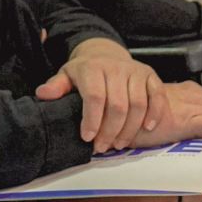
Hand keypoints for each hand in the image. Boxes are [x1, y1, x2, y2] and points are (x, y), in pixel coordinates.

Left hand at [35, 39, 167, 152]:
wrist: (106, 54)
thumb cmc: (85, 71)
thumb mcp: (67, 75)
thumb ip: (57, 86)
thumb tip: (43, 94)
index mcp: (93, 68)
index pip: (94, 96)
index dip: (92, 120)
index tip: (87, 138)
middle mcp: (117, 68)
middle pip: (118, 105)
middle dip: (110, 131)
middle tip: (102, 147)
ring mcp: (136, 71)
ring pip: (138, 104)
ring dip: (130, 129)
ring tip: (119, 144)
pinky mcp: (151, 76)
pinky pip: (158, 96)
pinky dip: (155, 114)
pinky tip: (147, 129)